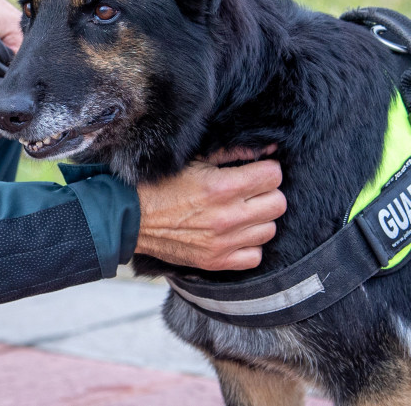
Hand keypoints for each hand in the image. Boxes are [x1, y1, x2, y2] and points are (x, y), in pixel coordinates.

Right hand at [134, 145, 284, 270]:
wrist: (132, 217)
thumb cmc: (161, 184)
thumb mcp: (195, 160)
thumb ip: (233, 153)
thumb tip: (267, 149)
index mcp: (221, 187)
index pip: (273, 176)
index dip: (267, 169)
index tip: (257, 170)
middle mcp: (227, 217)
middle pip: (278, 204)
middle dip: (268, 192)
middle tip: (252, 189)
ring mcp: (223, 242)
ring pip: (269, 229)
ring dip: (260, 218)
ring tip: (242, 210)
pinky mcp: (216, 261)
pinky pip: (255, 256)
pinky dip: (249, 244)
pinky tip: (237, 233)